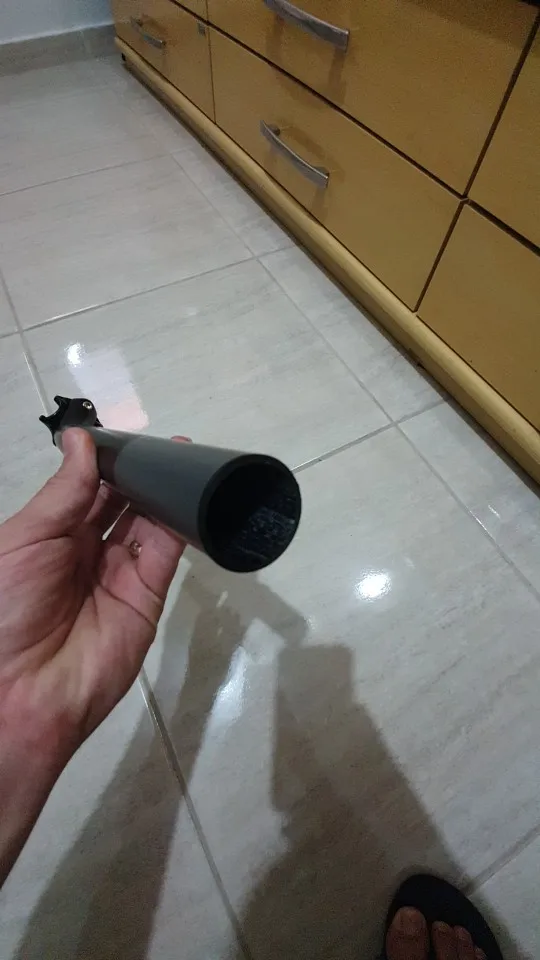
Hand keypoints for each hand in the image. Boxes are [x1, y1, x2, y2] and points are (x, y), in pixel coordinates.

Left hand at [0, 428, 185, 882]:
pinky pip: (166, 552)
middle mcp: (86, 551)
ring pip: (148, 523)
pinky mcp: (148, 596)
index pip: (85, 489)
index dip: (106, 462)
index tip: (128, 433)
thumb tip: (82, 437)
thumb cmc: (8, 604)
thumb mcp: (25, 538)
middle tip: (166, 443)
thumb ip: (63, 491)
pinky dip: (180, 523)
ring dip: (164, 493)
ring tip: (183, 459)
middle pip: (121, 503)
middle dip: (141, 474)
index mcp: (49, 535)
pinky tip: (189, 494)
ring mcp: (119, 574)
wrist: (22, 690)